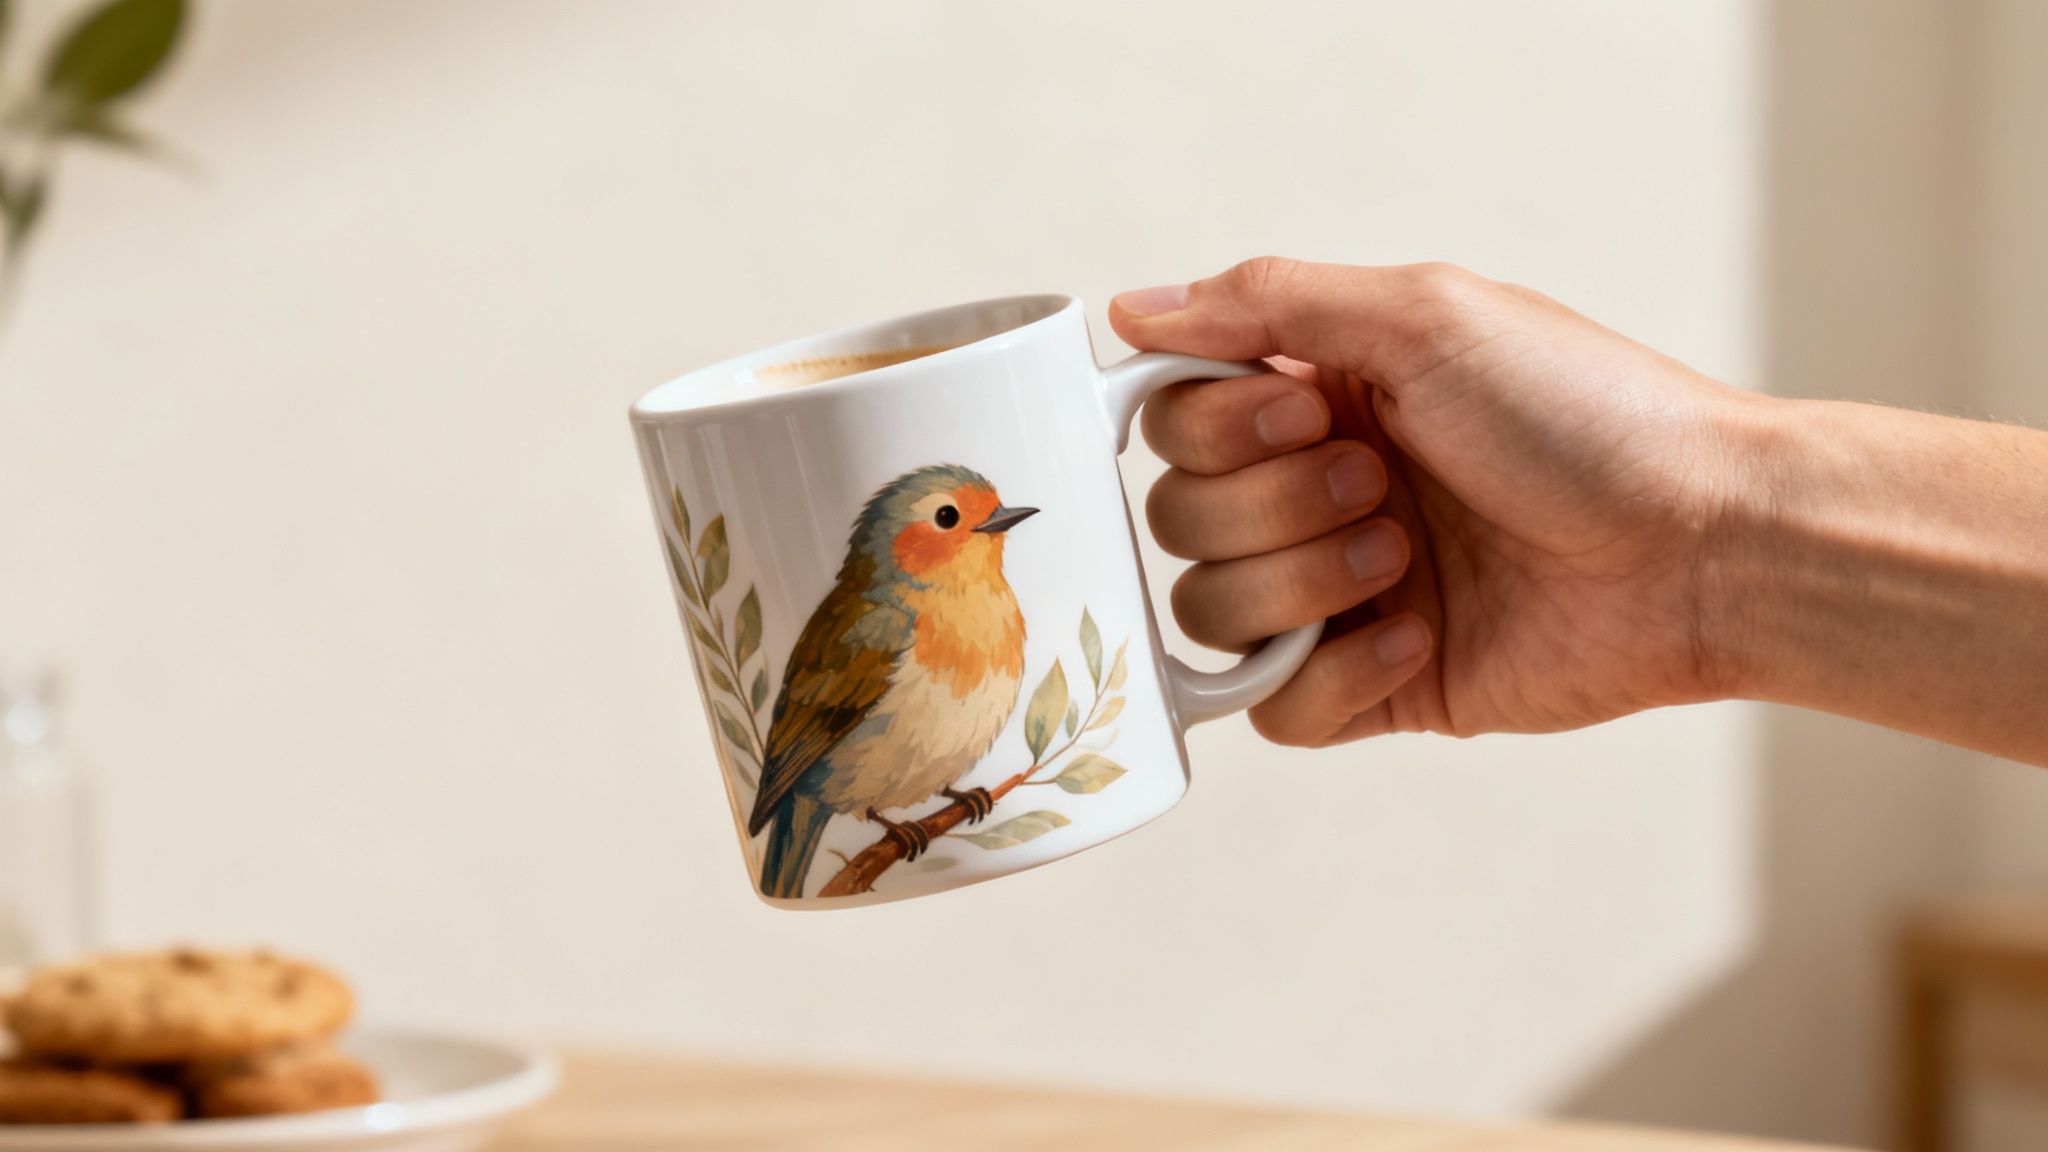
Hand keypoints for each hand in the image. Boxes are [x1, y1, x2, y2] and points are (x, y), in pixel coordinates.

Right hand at [1113, 257, 1757, 744]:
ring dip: (1303, 582)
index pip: (1175, 420)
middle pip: (1179, 518)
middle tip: (1383, 482)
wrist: (1702, 546)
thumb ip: (1266, 302)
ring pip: (1212, 613)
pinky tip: (1421, 635)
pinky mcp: (1377, 686)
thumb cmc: (1586, 417)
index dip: (1215, 427)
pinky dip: (1334, 675)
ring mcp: (1341, 595)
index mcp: (1321, 396)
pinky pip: (1276, 707)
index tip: (1307, 410)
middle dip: (1274, 504)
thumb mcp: (1426, 317)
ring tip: (1411, 559)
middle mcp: (1316, 492)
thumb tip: (1132, 309)